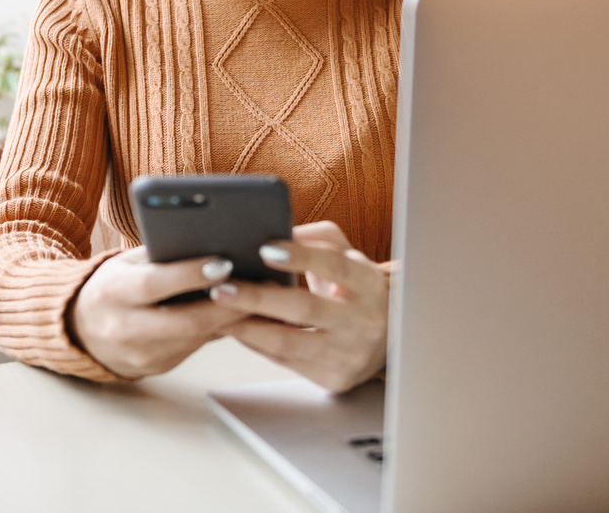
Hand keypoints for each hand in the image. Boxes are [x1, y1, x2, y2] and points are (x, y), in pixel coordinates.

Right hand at [69, 246, 248, 379]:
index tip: (223, 262)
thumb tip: (211, 244)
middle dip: (225, 304)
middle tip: (257, 285)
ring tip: (259, 297)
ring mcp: (140, 355)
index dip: (189, 274)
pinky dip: (219, 330)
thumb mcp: (126, 264)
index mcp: (112, 293)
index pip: (153, 284)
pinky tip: (240, 314)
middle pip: (184, 321)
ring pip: (197, 338)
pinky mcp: (156, 368)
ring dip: (231, 319)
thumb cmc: (112, 286)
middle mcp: (123, 329)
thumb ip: (160, 255)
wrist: (79, 331)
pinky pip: (195, 348)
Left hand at [211, 221, 390, 392]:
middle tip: (222, 286)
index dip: (300, 257)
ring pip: (288, 342)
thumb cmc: (356, 288)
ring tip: (218, 311)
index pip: (333, 266)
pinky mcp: (333, 377)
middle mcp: (363, 321)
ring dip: (247, 327)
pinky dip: (256, 345)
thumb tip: (276, 231)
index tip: (264, 249)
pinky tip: (235, 329)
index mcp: (369, 283)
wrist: (390, 337)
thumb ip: (316, 238)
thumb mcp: (348, 255)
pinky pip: (285, 361)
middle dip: (257, 298)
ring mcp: (349, 354)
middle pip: (304, 308)